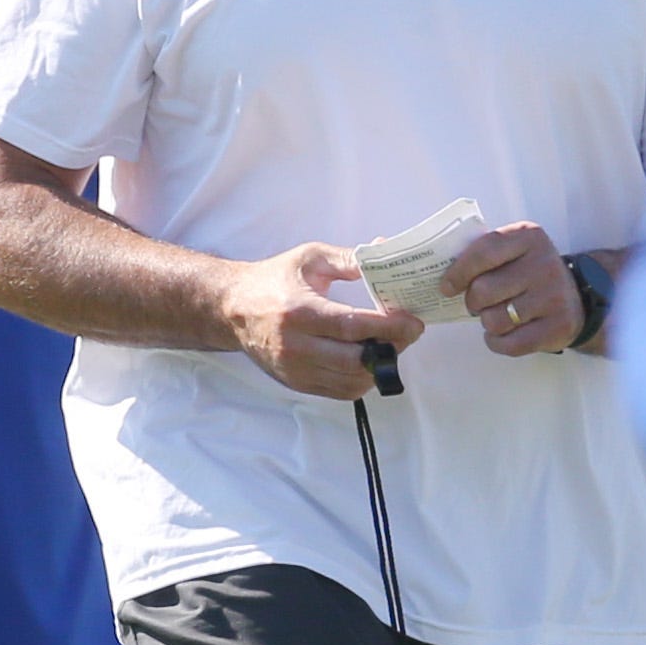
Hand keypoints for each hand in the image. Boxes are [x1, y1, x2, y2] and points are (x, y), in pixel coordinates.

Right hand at [221, 241, 421, 396]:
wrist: (233, 309)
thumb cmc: (273, 280)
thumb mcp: (310, 258)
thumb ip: (350, 259)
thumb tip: (386, 252)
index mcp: (299, 312)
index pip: (352, 327)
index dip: (389, 327)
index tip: (413, 321)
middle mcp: (295, 346)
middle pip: (356, 360)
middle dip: (391, 347)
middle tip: (408, 332)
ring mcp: (295, 370)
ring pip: (352, 381)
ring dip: (379, 365)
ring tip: (389, 342)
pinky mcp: (297, 384)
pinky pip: (341, 392)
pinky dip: (362, 378)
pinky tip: (368, 358)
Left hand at [442, 220, 578, 356]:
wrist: (577, 299)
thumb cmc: (531, 274)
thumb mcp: (514, 251)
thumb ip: (484, 255)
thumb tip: (444, 277)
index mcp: (529, 237)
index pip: (483, 252)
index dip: (458, 272)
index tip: (447, 287)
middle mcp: (544, 264)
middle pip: (483, 290)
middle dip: (473, 301)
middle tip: (479, 303)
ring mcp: (554, 296)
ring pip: (494, 320)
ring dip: (488, 323)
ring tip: (498, 316)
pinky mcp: (558, 327)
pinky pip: (510, 344)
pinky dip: (498, 343)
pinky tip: (503, 334)